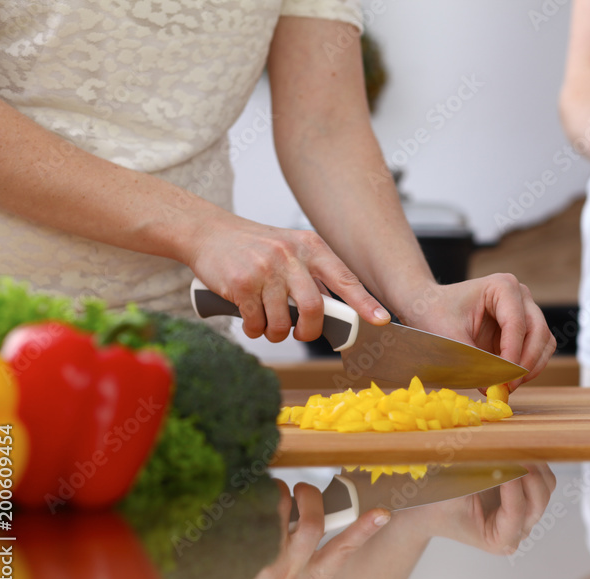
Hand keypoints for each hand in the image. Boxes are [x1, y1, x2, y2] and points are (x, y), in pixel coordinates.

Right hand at [188, 217, 389, 342]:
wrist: (209, 233)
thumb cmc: (255, 247)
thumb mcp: (291, 250)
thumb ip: (314, 276)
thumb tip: (339, 312)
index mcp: (311, 246)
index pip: (344, 278)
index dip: (364, 303)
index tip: (381, 320)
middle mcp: (290, 255)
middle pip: (314, 308)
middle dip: (309, 332)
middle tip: (302, 335)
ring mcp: (265, 269)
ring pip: (282, 321)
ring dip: (276, 333)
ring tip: (269, 326)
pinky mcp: (241, 283)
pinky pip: (255, 322)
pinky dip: (254, 329)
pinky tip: (250, 320)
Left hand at [240, 480, 389, 578]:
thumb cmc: (258, 567)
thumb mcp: (293, 567)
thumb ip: (309, 539)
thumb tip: (323, 501)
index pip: (343, 551)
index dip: (364, 530)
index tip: (382, 513)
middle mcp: (290, 576)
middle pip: (313, 523)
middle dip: (309, 495)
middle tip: (301, 490)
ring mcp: (264, 565)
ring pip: (282, 506)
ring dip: (279, 492)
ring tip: (270, 500)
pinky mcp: (240, 550)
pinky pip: (257, 504)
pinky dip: (257, 494)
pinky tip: (248, 505)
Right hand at [392, 464, 556, 554]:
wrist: (429, 505)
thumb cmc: (437, 504)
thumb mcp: (453, 492)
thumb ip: (477, 478)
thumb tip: (498, 456)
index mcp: (499, 540)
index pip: (516, 513)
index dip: (513, 487)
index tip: (504, 464)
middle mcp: (516, 531)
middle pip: (538, 502)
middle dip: (530, 476)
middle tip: (516, 452)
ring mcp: (524, 514)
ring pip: (545, 487)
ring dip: (534, 466)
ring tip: (515, 447)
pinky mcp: (525, 495)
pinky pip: (541, 477)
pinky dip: (533, 462)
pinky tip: (517, 449)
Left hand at [401, 275, 556, 390]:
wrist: (430, 308)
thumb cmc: (437, 314)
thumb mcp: (450, 337)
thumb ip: (472, 360)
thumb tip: (491, 387)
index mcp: (502, 286)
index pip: (516, 324)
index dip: (513, 354)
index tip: (503, 379)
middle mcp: (520, 296)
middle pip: (538, 332)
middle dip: (526, 362)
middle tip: (508, 386)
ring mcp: (526, 311)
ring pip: (544, 342)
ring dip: (531, 367)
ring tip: (507, 385)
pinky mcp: (525, 329)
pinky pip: (539, 350)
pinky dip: (529, 367)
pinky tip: (509, 379)